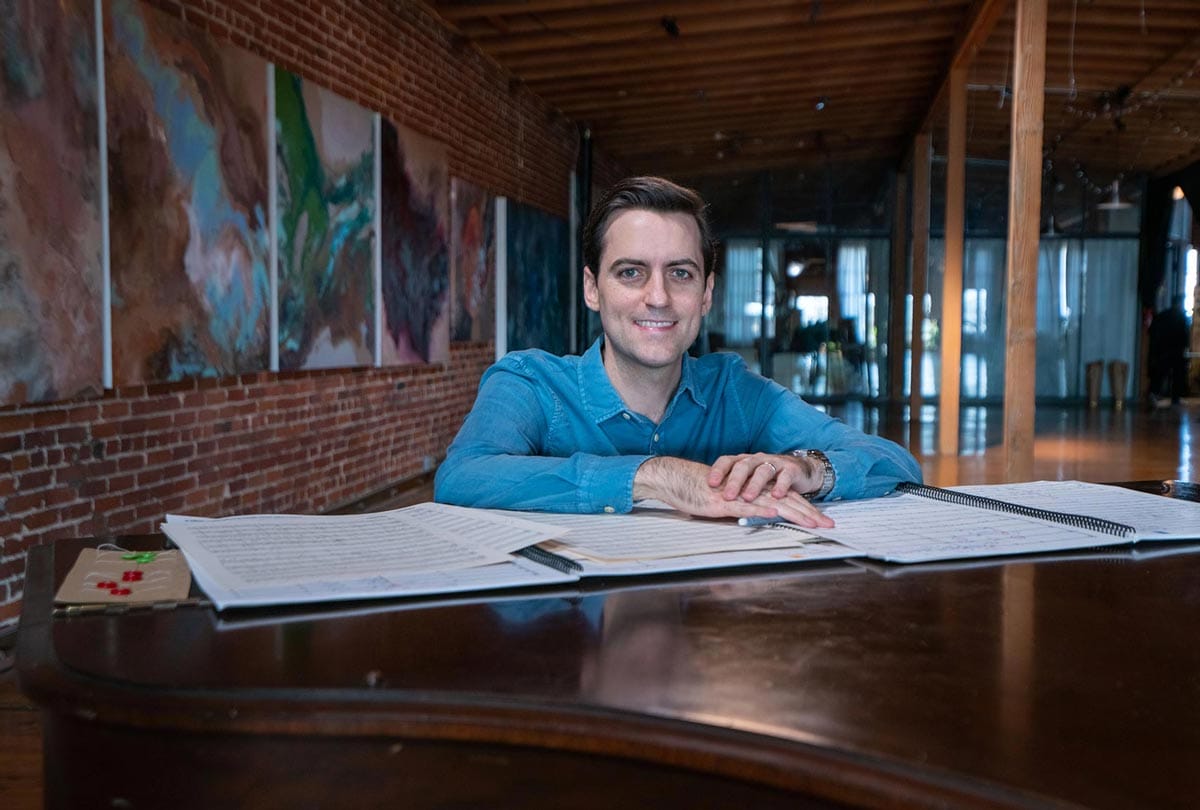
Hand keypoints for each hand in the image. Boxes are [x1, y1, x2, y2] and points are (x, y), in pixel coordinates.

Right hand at [634, 457, 832, 527]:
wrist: (677, 480)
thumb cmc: (698, 493)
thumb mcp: (725, 505)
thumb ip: (742, 510)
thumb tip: (755, 519)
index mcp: (753, 491)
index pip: (785, 499)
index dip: (805, 509)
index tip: (822, 520)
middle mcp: (751, 491)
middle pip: (788, 501)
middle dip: (811, 513)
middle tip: (831, 524)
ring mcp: (740, 496)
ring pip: (775, 503)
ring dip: (798, 513)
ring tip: (816, 523)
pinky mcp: (726, 502)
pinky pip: (750, 506)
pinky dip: (767, 509)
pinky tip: (780, 514)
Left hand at [707, 452, 821, 502]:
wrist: (798, 470)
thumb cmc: (768, 477)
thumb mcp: (749, 479)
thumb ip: (733, 486)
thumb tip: (708, 497)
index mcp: (744, 460)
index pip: (727, 461)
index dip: (718, 471)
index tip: (709, 484)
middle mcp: (757, 459)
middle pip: (743, 466)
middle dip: (734, 481)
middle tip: (727, 496)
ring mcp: (775, 463)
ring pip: (763, 471)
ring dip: (754, 485)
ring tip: (747, 497)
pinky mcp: (791, 470)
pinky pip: (785, 476)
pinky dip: (780, 486)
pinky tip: (776, 496)